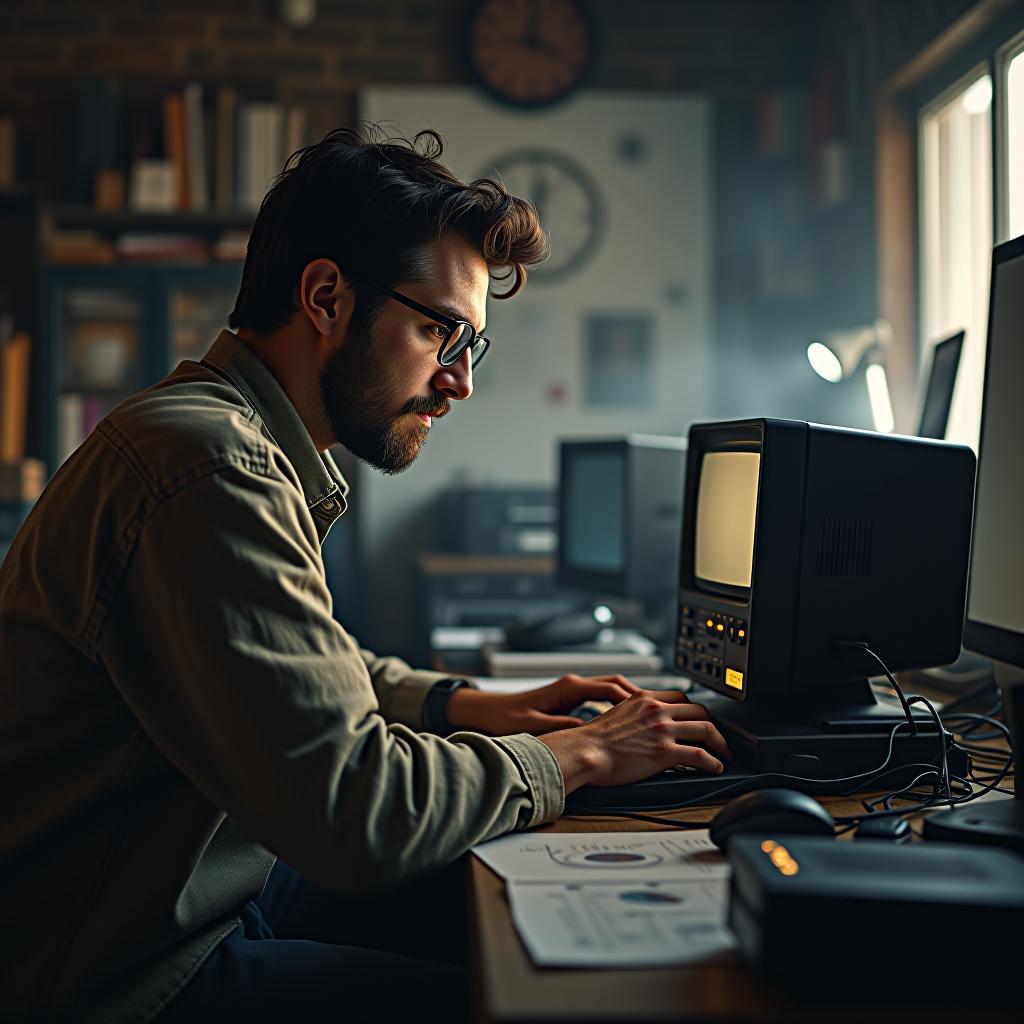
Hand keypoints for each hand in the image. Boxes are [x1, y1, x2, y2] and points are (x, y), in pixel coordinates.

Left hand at [445, 674, 640, 736]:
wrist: (486, 712)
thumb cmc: (506, 718)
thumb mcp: (535, 727)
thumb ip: (563, 728)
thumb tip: (589, 733)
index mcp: (568, 687)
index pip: (610, 688)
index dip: (633, 700)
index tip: (651, 711)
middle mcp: (573, 684)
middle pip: (616, 684)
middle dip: (640, 696)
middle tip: (662, 710)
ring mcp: (572, 689)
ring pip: (611, 689)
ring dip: (631, 699)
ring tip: (652, 715)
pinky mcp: (569, 698)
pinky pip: (602, 697)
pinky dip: (618, 705)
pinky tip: (627, 720)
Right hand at [537, 691, 731, 792]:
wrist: (584, 751)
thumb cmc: (593, 739)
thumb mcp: (616, 713)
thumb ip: (634, 714)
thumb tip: (639, 724)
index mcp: (644, 698)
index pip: (681, 698)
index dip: (695, 710)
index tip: (700, 720)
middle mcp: (657, 710)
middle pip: (699, 711)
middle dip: (713, 725)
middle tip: (717, 737)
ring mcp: (663, 729)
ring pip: (706, 730)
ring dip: (720, 744)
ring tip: (723, 754)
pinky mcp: (665, 751)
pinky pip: (700, 754)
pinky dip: (713, 761)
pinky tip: (715, 767)